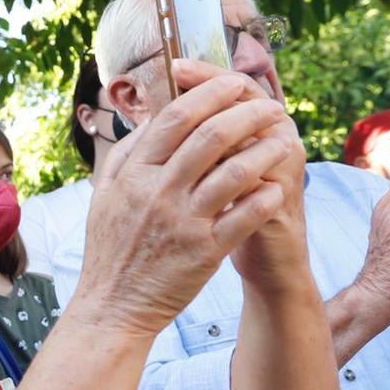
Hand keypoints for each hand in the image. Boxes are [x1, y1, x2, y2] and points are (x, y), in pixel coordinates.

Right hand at [67, 64, 297, 337]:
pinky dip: (266, 196)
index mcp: (134, 173)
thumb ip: (125, 154)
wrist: (113, 306)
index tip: (234, 83)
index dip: (210, 93)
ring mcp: (183, 222)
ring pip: (234, 172)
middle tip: (270, 106)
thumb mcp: (104, 195)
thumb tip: (151, 119)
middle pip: (210, 136)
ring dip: (266, 149)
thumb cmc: (111, 249)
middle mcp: (158, 192)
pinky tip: (280, 185)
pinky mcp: (204, 251)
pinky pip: (244, 216)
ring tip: (285, 137)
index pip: (175, 117)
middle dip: (248, 113)